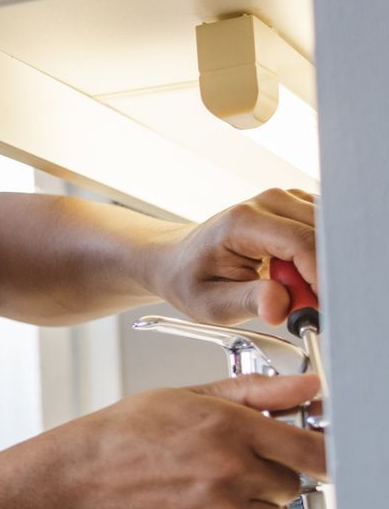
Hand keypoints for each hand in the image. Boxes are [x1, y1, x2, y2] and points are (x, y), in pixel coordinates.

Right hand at [39, 373, 324, 508]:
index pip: (314, 451)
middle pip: (292, 487)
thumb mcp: (184, 398)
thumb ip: (254, 392)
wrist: (69, 482)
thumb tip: (308, 389)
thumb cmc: (120, 437)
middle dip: (268, 480)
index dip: (325, 457)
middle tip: (225, 471)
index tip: (323, 460)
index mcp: (231, 429)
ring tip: (198, 493)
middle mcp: (231, 473)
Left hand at [146, 188, 317, 325]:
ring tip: (293, 287)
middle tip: (306, 303)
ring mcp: (285, 200)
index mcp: (243, 221)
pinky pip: (327, 231)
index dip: (320, 277)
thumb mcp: (211, 303)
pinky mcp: (296, 207)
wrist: (177, 260)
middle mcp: (268, 202)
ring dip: (324, 264)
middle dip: (324, 273)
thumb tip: (279, 308)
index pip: (301, 243)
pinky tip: (297, 273)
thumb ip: (249, 302)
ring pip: (332, 232)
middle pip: (324, 234)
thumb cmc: (190, 279)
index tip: (321, 306)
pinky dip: (322, 256)